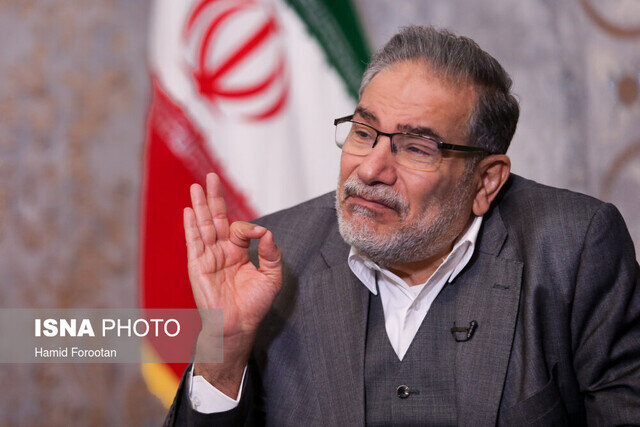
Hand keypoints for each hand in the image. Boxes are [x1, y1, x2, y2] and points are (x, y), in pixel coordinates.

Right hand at [184, 173, 281, 395]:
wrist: (239, 325)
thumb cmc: (253, 305)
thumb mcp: (271, 276)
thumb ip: (271, 253)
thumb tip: (266, 232)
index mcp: (238, 251)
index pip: (240, 228)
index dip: (250, 227)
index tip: (260, 234)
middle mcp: (221, 250)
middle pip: (216, 218)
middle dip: (214, 197)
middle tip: (211, 177)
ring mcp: (208, 257)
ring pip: (203, 225)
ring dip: (200, 205)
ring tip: (196, 186)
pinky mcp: (198, 265)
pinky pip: (194, 242)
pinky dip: (191, 226)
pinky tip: (189, 211)